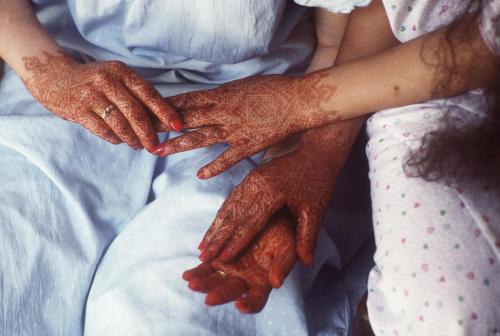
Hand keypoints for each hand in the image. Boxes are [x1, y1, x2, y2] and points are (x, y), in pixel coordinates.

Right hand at [22, 51, 181, 149]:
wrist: (54, 77)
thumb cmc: (94, 82)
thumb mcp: (116, 78)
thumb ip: (136, 94)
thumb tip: (163, 119)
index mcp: (121, 72)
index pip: (149, 94)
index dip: (165, 112)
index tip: (178, 126)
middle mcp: (107, 81)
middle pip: (136, 113)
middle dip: (149, 133)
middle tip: (156, 146)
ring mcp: (92, 95)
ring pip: (120, 125)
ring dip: (132, 139)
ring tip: (139, 146)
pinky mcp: (78, 109)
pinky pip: (103, 130)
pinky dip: (114, 138)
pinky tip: (119, 141)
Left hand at [153, 73, 336, 177]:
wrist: (298, 100)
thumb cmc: (274, 89)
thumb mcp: (244, 86)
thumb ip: (224, 95)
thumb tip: (209, 99)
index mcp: (222, 95)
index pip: (186, 100)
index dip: (164, 105)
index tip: (146, 109)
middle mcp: (223, 112)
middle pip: (186, 118)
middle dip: (162, 124)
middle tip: (140, 130)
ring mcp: (235, 129)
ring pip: (199, 137)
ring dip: (177, 145)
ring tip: (158, 151)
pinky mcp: (248, 144)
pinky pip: (227, 158)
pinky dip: (213, 167)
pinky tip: (199, 175)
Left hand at [183, 211, 295, 313]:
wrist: (271, 214)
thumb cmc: (284, 232)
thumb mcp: (287, 246)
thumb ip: (283, 264)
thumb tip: (276, 283)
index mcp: (263, 281)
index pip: (256, 300)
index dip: (249, 305)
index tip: (240, 305)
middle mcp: (245, 279)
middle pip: (231, 291)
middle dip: (219, 295)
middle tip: (208, 299)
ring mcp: (231, 269)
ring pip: (214, 281)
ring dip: (203, 284)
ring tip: (191, 283)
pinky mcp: (219, 257)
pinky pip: (206, 268)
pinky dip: (197, 272)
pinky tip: (187, 275)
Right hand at [198, 126, 350, 265]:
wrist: (316, 151)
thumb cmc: (318, 181)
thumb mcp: (316, 210)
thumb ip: (308, 237)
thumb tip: (307, 263)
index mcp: (271, 192)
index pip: (249, 222)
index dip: (235, 242)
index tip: (221, 259)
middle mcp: (256, 184)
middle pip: (233, 215)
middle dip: (217, 238)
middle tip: (203, 257)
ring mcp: (251, 179)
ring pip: (228, 206)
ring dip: (215, 227)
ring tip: (202, 245)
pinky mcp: (251, 176)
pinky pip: (232, 198)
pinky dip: (222, 214)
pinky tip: (215, 227)